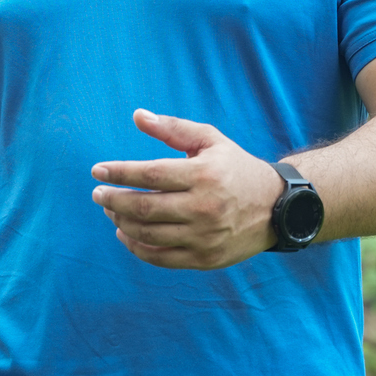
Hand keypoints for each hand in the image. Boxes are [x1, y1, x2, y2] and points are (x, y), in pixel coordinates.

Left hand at [90, 110, 284, 270]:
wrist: (278, 208)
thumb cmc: (237, 169)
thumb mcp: (211, 141)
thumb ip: (173, 128)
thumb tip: (137, 116)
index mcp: (204, 175)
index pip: (150, 175)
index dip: (119, 173)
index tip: (97, 171)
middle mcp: (204, 208)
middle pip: (144, 208)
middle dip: (113, 200)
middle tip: (98, 194)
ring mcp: (204, 237)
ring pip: (148, 234)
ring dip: (121, 222)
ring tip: (111, 210)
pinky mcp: (205, 259)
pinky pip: (160, 257)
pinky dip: (136, 247)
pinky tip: (125, 233)